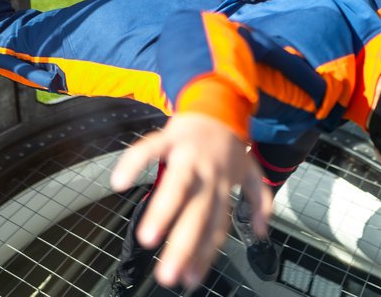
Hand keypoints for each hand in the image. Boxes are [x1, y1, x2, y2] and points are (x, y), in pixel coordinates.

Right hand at [110, 114, 271, 288]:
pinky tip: (119, 181)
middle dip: (183, 247)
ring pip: (177, 186)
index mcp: (223, 186)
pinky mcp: (171, 136)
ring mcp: (189, 155)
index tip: (190, 281)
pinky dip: (135, 162)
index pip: (216, 227)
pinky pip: (150, 148)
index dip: (204, 255)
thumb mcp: (250, 170)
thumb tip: (261, 232)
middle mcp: (208, 174)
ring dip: (163, 212)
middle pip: (197, 214)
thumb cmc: (229, 142)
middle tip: (169, 276)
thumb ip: (258, 200)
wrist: (220, 101)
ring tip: (147, 238)